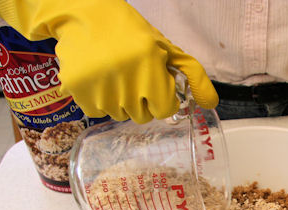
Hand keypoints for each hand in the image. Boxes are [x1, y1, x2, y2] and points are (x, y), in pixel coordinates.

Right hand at [0, 0, 217, 123]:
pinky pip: (97, 113)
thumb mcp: (168, 50)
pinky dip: (99, 101)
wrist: (86, 14)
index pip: (164, 110)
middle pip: (142, 116)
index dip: (162, 99)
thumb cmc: (133, 34)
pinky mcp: (77, 89)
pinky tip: (99, 80)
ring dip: (121, 101)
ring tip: (115, 76)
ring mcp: (99, 86)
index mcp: (151, 66)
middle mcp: (126, 79)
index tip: (154, 85)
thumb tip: (211, 104)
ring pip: (120, 115)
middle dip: (142, 101)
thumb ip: (194, 76)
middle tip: (134, 78)